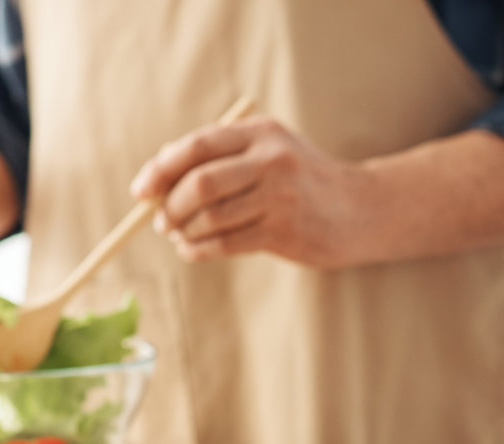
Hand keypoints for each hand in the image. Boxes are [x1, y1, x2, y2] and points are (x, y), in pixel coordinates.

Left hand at [131, 116, 369, 268]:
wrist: (362, 210)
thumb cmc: (305, 182)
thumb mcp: (272, 152)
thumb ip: (225, 157)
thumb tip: (161, 178)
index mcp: (261, 133)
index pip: (197, 147)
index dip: (161, 169)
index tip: (141, 189)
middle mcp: (271, 160)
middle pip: (199, 183)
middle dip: (170, 205)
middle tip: (161, 220)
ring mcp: (280, 197)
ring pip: (211, 216)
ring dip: (184, 231)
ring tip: (178, 236)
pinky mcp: (284, 232)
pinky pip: (226, 243)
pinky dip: (200, 249)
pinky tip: (192, 251)